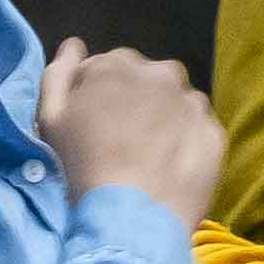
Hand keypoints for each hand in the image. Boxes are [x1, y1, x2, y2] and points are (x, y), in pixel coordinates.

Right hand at [43, 41, 225, 221]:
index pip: (108, 68)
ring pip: (175, 103)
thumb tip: (74, 46)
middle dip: (134, 102)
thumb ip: (59, 74)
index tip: (94, 125)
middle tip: (121, 142)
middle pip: (145, 81)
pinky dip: (186, 143)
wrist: (130, 217)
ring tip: (147, 158)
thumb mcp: (51, 119)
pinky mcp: (213, 134)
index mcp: (117, 65)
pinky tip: (168, 168)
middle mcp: (160, 73)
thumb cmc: (81, 167)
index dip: (98, 96)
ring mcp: (192, 103)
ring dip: (164, 119)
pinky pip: (197, 131)